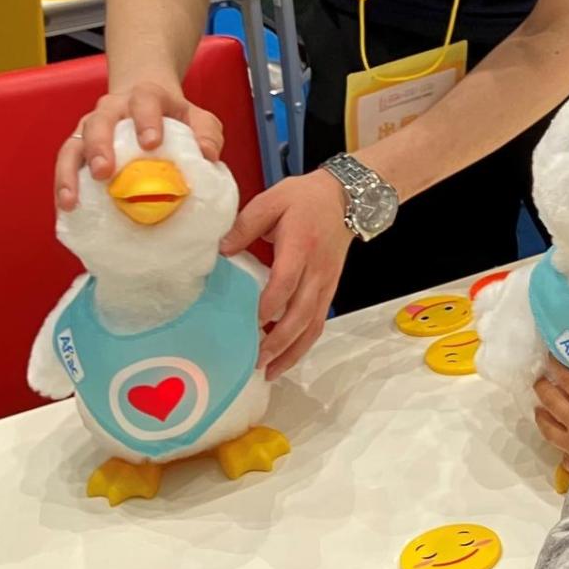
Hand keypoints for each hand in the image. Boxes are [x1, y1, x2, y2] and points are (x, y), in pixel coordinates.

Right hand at [55, 80, 223, 208]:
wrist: (145, 101)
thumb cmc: (173, 116)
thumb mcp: (198, 118)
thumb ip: (207, 133)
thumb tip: (209, 156)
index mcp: (145, 96)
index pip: (144, 100)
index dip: (146, 119)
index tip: (151, 143)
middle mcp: (112, 109)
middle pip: (99, 121)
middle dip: (100, 146)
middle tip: (104, 172)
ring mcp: (90, 126)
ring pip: (74, 144)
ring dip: (70, 172)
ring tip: (71, 199)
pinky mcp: (78, 146)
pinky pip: (65, 164)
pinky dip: (62, 185)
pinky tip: (66, 209)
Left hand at [220, 168, 350, 378]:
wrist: (346, 198)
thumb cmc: (304, 198)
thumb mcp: (271, 200)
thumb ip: (245, 225)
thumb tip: (222, 251)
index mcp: (300, 246)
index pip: (286, 282)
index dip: (269, 305)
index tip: (251, 321)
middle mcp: (317, 270)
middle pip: (301, 313)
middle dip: (279, 341)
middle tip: (256, 361)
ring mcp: (327, 283)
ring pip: (313, 324)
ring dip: (293, 351)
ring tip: (270, 370)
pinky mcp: (330, 290)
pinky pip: (319, 322)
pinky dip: (304, 343)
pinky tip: (287, 356)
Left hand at [533, 355, 568, 476]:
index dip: (557, 366)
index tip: (548, 356)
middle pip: (553, 401)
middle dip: (543, 389)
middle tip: (538, 380)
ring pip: (550, 428)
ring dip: (542, 418)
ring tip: (537, 411)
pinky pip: (564, 457)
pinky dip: (561, 453)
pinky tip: (562, 454)